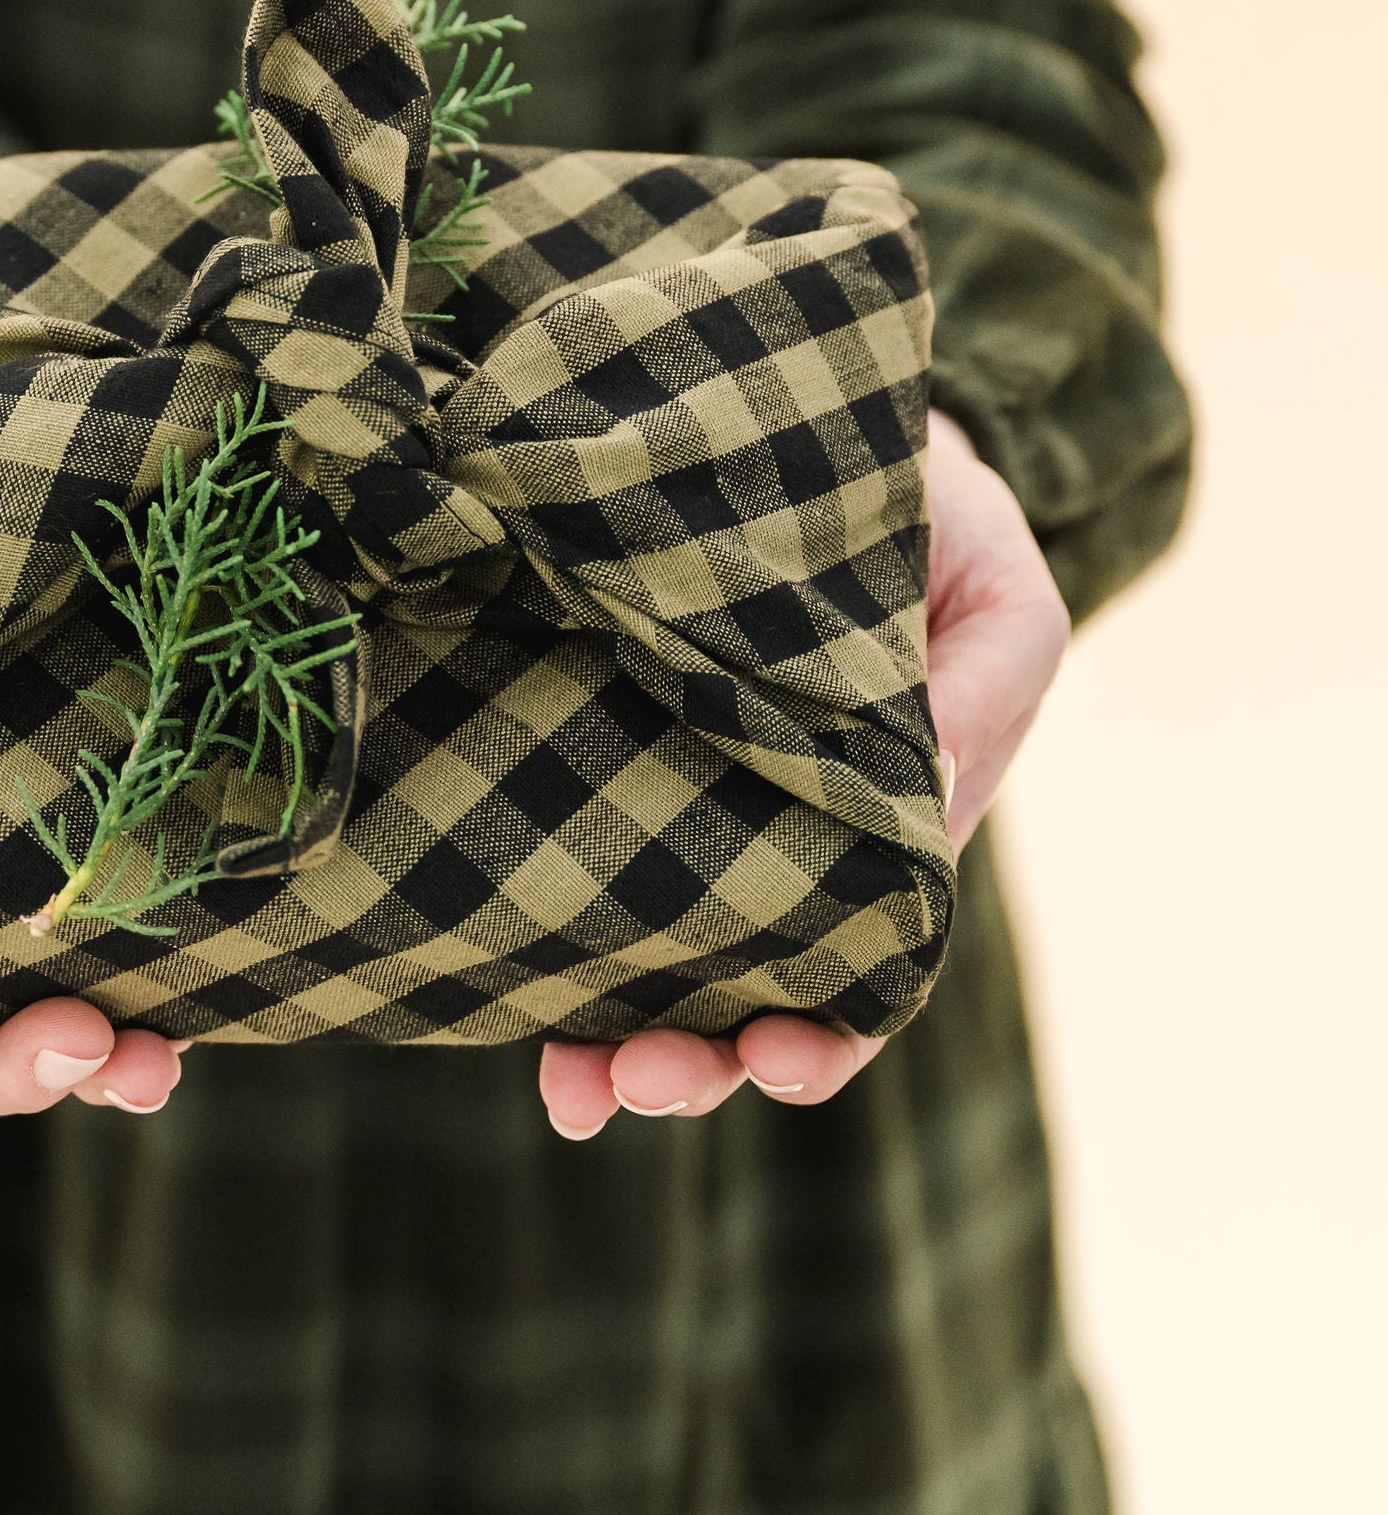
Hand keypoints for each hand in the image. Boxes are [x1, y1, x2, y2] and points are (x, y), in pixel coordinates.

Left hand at [538, 408, 1069, 1138]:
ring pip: (655, 961)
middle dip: (702, 1062)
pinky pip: (578, 876)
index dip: (826, 1031)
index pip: (861, 963)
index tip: (777, 1060)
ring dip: (621, 1044)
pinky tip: (522, 1018)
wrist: (802, 427)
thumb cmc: (922, 516)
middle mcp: (778, 839)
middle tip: (647, 1083)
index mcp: (883, 823)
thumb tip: (929, 802)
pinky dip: (556, 962)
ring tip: (581, 1087)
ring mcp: (682, 812)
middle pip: (746, 991)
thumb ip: (984, 693)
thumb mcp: (993, 587)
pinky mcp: (604, 768)